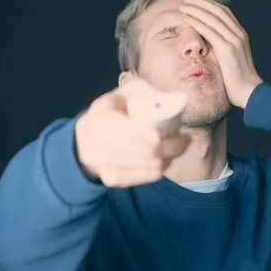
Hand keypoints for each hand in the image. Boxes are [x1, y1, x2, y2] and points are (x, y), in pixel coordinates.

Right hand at [75, 77, 190, 187]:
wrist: (84, 139)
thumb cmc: (113, 110)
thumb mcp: (124, 93)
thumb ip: (145, 91)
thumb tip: (169, 100)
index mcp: (102, 119)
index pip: (126, 131)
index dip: (147, 135)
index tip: (171, 133)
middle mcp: (99, 145)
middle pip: (145, 152)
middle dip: (173, 147)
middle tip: (186, 139)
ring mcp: (105, 166)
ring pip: (150, 167)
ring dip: (171, 157)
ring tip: (179, 147)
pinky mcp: (113, 180)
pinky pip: (146, 178)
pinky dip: (162, 169)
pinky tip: (167, 159)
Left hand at [179, 0, 262, 108]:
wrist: (249, 91)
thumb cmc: (237, 80)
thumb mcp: (230, 59)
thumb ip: (222, 47)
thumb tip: (207, 43)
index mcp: (240, 35)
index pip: (224, 12)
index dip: (208, 5)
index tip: (195, 2)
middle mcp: (239, 34)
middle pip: (218, 11)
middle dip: (200, 3)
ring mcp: (234, 40)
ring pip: (212, 18)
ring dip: (196, 10)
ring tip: (182, 6)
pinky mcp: (227, 49)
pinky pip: (209, 31)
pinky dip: (196, 22)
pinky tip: (186, 19)